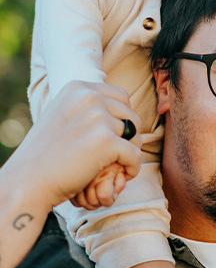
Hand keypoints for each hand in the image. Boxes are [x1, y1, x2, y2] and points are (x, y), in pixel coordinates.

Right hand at [0, 81, 141, 267]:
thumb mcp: (63, 116)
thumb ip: (87, 107)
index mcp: (78, 87)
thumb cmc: (45, 154)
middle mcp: (89, 97)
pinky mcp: (106, 141)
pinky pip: (136, 154)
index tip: (112, 137)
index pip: (121, 97)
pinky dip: (132, 168)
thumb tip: (119, 105)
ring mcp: (99, 118)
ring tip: (114, 167)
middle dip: (128, 137)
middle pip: (131, 115)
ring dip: (129, 153)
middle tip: (115, 156)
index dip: (122, 119)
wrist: (28, 180)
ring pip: (135, 135)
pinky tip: (120, 176)